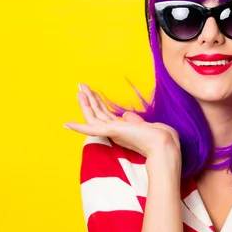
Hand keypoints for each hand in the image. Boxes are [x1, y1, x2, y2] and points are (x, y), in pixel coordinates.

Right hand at [64, 83, 180, 158]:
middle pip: (97, 113)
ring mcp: (112, 133)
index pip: (106, 115)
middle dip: (89, 99)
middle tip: (80, 86)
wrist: (164, 145)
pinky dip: (78, 127)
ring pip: (93, 116)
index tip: (92, 92)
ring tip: (79, 90)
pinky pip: (91, 129)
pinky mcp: (111, 132)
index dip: (98, 103)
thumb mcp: (146, 125)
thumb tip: (125, 115)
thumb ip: (134, 120)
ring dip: (85, 104)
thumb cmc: (160, 138)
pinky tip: (67, 123)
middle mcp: (115, 132)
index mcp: (123, 129)